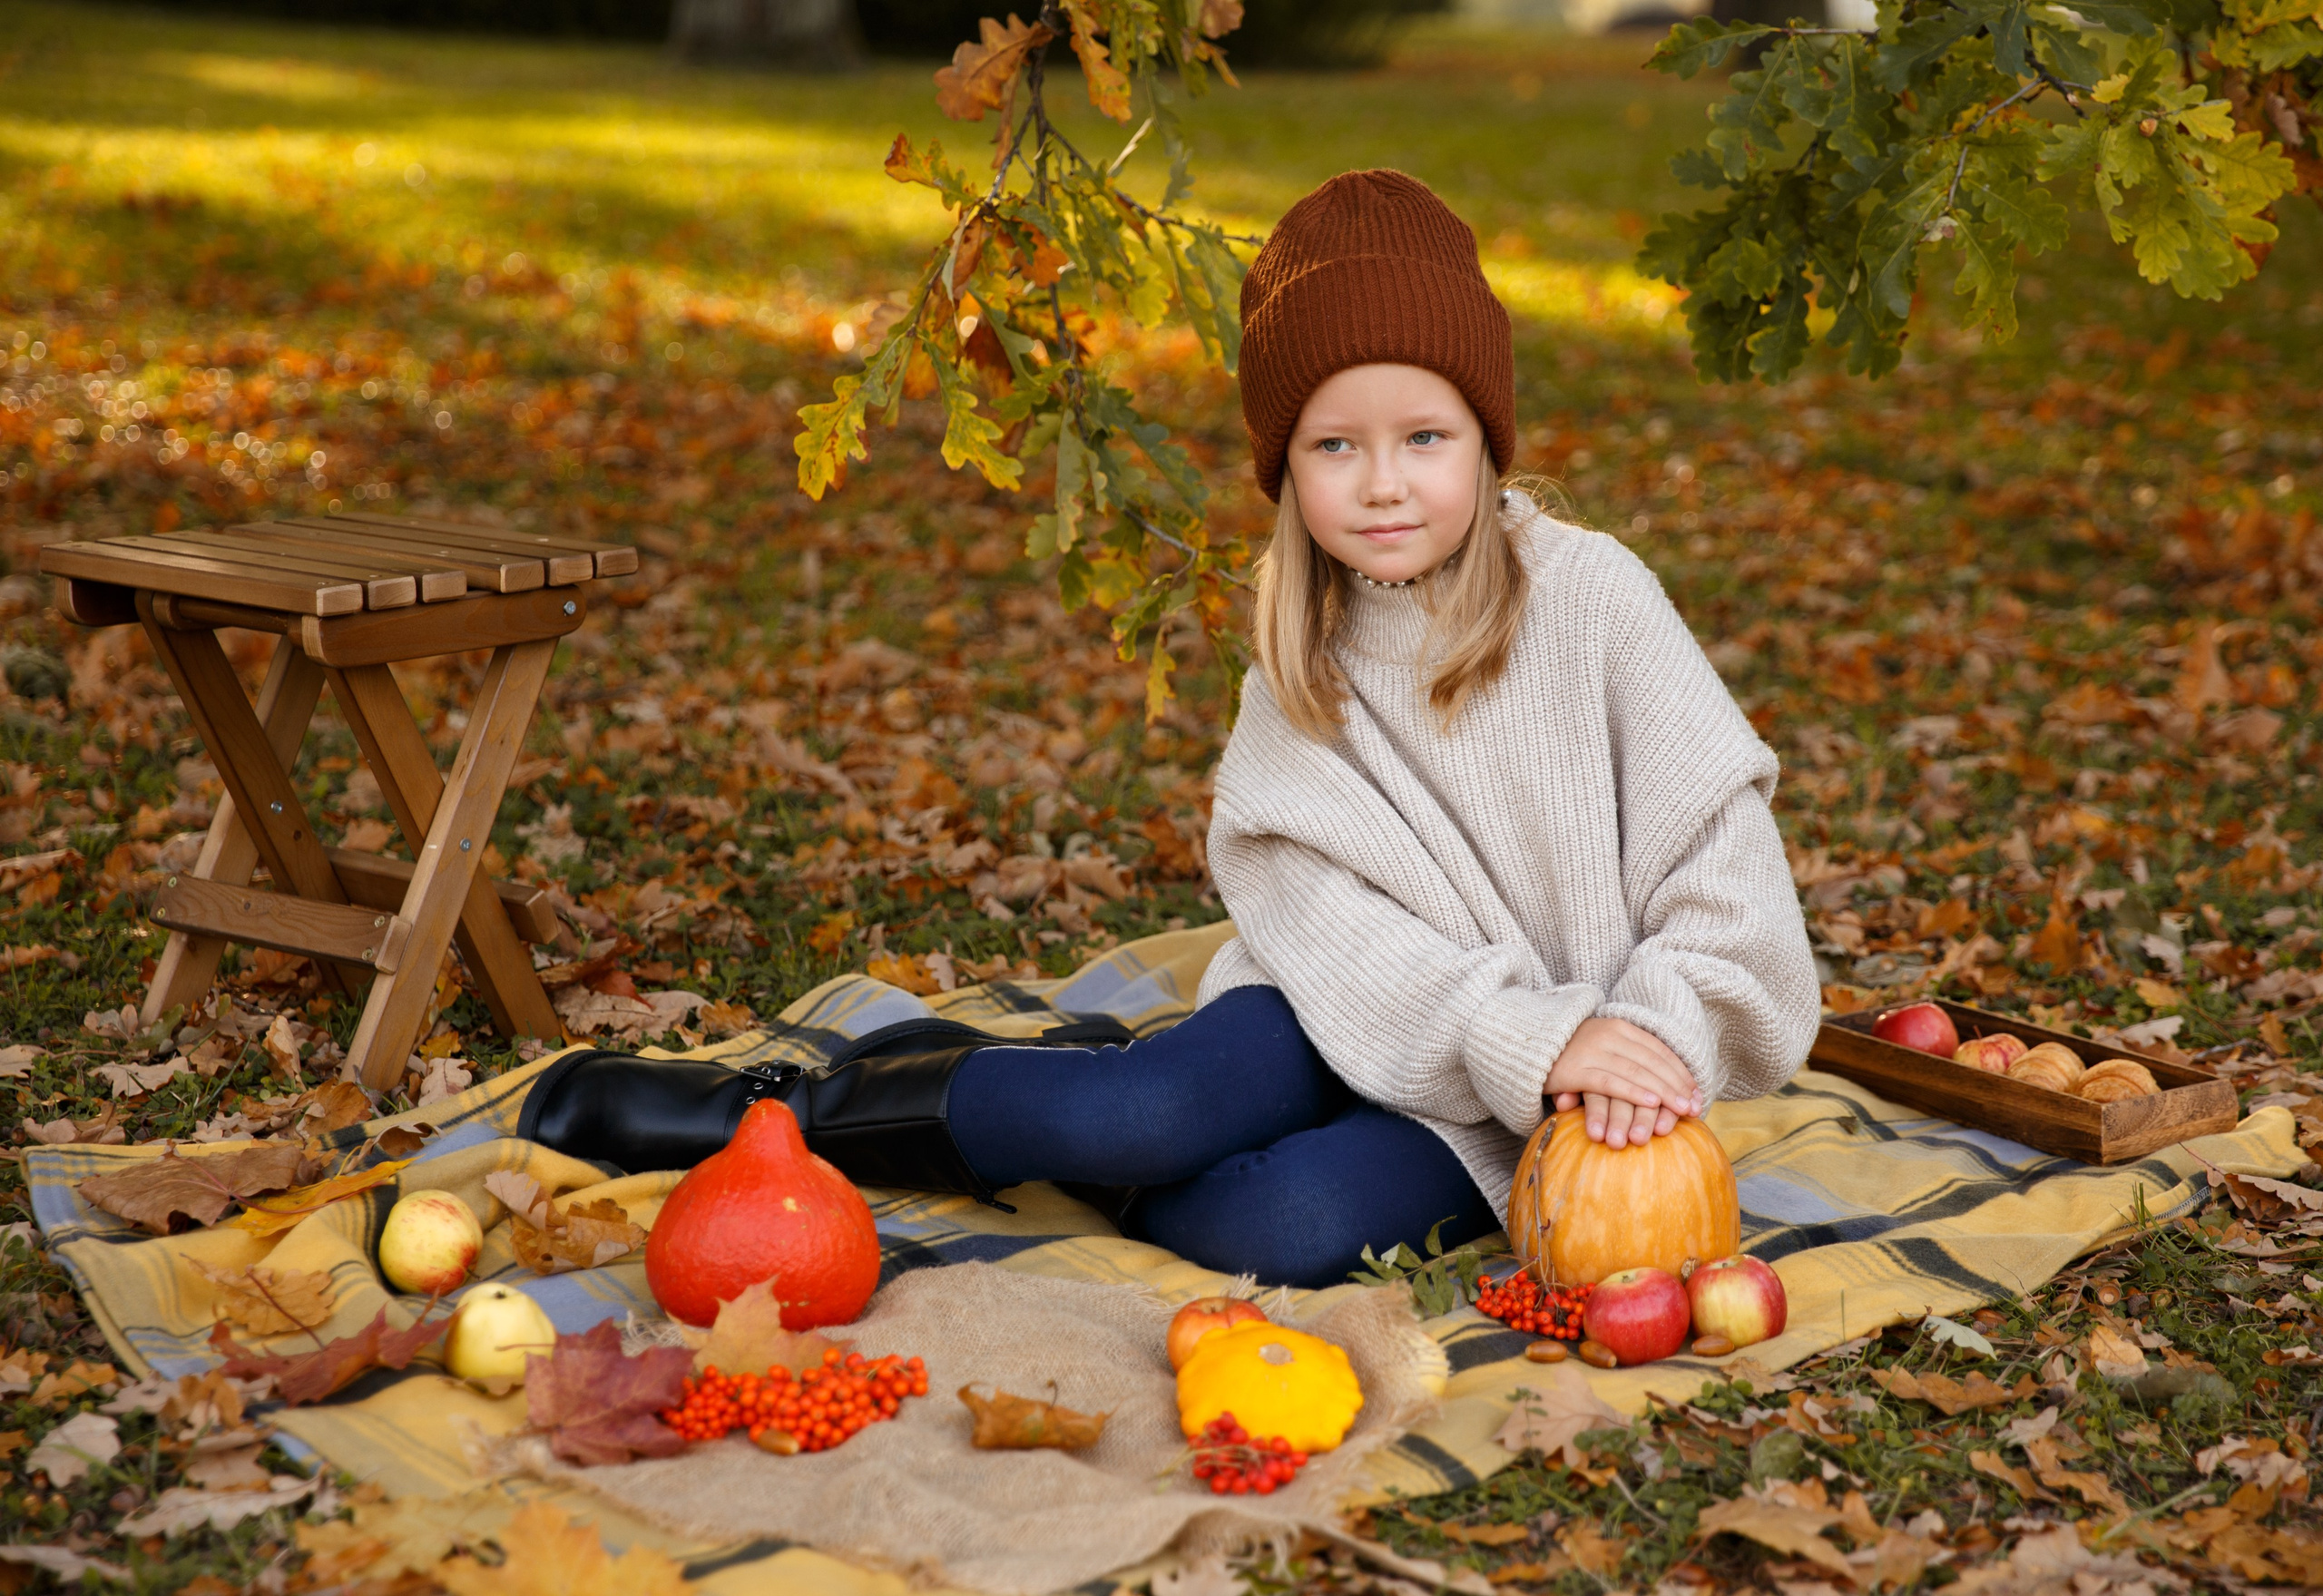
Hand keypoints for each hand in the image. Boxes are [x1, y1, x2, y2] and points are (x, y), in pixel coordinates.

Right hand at [1543, 1016, 1700, 1147]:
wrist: (1526, 1046)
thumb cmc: (1570, 1053)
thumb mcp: (1604, 1048)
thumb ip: (1629, 1059)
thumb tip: (1666, 1086)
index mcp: (1620, 1027)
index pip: (1660, 1050)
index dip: (1681, 1073)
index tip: (1697, 1095)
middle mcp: (1609, 1034)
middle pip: (1652, 1062)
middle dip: (1677, 1086)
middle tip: (1694, 1108)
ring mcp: (1592, 1050)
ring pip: (1637, 1072)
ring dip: (1663, 1092)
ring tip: (1681, 1109)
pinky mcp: (1575, 1068)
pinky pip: (1611, 1082)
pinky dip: (1634, 1092)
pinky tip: (1651, 1103)